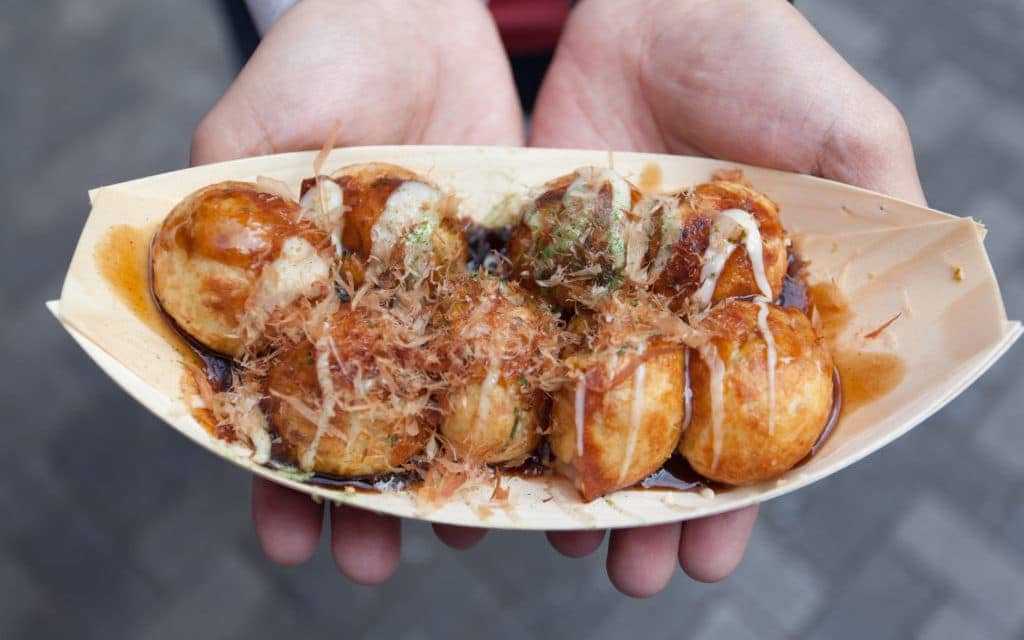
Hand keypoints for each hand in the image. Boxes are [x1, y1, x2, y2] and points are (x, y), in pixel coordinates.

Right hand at [191, 0, 520, 584]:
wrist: (428, 5)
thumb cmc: (334, 47)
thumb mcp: (263, 118)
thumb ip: (232, 198)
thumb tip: (203, 278)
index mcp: (312, 295)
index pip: (291, 408)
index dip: (289, 477)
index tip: (301, 539)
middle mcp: (387, 309)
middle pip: (386, 427)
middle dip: (388, 499)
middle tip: (395, 556)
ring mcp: (462, 297)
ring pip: (473, 408)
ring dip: (483, 475)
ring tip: (493, 533)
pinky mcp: (530, 270)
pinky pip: (545, 350)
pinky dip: (554, 407)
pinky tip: (570, 459)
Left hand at [530, 0, 925, 595]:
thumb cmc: (757, 53)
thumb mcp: (843, 135)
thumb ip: (881, 219)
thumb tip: (911, 315)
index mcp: (749, 309)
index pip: (744, 427)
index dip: (734, 496)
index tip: (711, 556)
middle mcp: (670, 314)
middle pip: (655, 434)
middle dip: (642, 511)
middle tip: (624, 573)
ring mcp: (595, 292)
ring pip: (576, 405)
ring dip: (562, 475)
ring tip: (547, 535)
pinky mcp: (530, 257)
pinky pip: (511, 340)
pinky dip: (498, 398)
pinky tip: (483, 451)